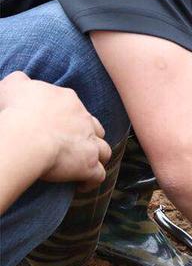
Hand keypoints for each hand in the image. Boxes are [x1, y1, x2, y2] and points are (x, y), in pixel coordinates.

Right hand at [0, 72, 110, 186]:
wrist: (25, 136)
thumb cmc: (15, 111)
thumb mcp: (13, 87)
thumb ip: (19, 81)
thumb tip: (21, 81)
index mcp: (67, 100)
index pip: (74, 107)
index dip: (69, 118)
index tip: (57, 128)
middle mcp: (84, 119)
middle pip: (95, 127)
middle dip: (89, 136)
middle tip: (74, 146)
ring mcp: (89, 142)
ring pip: (104, 150)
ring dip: (96, 157)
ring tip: (84, 166)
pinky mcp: (89, 164)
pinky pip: (98, 175)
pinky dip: (92, 181)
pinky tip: (82, 185)